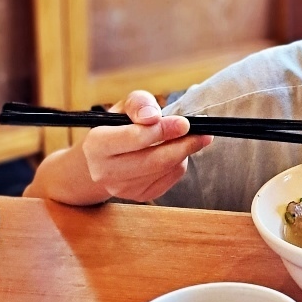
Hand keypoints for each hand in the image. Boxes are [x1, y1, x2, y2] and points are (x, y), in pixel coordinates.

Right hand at [81, 91, 211, 201]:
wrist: (100, 160)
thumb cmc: (115, 127)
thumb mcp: (122, 107)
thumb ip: (138, 104)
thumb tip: (154, 117)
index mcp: (97, 144)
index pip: (135, 138)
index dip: (163, 130)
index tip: (185, 123)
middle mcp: (106, 171)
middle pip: (154, 160)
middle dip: (183, 145)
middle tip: (204, 133)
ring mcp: (122, 188)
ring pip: (165, 170)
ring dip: (183, 152)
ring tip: (192, 138)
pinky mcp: (138, 196)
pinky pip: (169, 180)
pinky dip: (179, 164)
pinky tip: (176, 152)